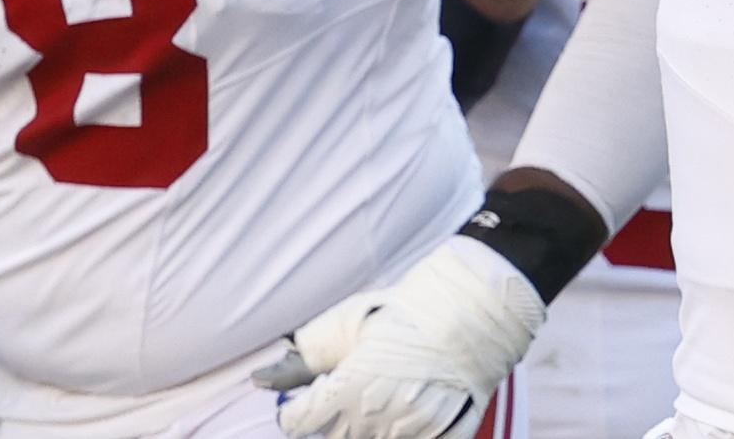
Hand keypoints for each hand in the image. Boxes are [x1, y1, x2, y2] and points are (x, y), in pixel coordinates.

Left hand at [252, 238, 544, 438]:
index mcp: (348, 388)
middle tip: (348, 390)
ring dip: (366, 426)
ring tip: (377, 397)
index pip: (300, 422)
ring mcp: (411, 429)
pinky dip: (402, 433)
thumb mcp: (349, 322)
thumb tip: (260, 379)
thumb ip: (306, 356)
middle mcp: (376, 416)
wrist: (474, 308)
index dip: (295, 411)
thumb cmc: (407, 310)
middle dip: (331, 419)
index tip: (303, 400)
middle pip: (333, 437)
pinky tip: (401, 415)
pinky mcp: (442, 433)